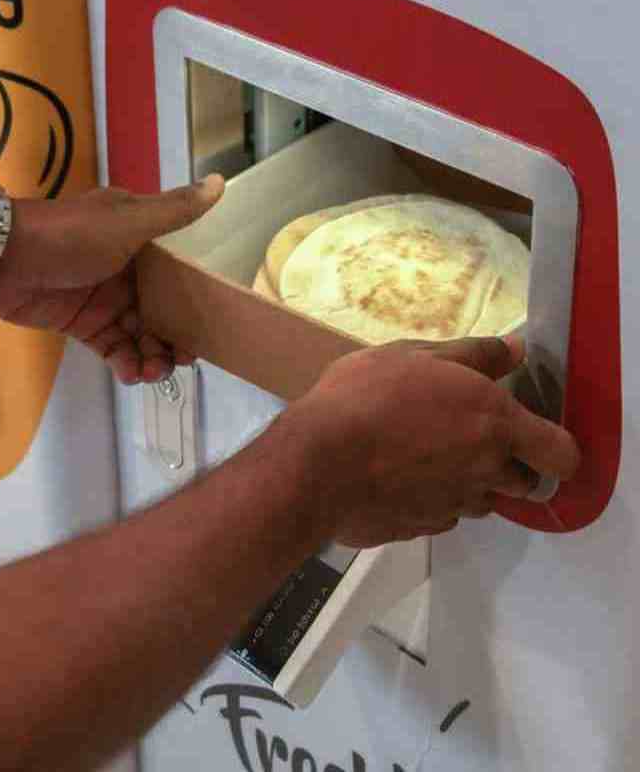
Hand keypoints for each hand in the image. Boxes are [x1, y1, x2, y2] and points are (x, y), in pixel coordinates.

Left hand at [0, 177, 224, 383]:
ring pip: (139, 333)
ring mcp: (103, 300)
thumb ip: (175, 210)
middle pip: (161, 310)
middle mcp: (125, 271)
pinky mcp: (81, 324)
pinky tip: (133, 374)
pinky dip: (125, 362)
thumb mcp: (128, 220)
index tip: (209, 325)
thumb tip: (221, 183)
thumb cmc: (72, 235)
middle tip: (184, 359)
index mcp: (140, 242)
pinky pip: (112, 347)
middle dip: (175, 337)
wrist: (3, 258)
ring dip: (152, 355)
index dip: (194, 300)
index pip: (178, 275)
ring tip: (155, 371)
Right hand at [278, 337, 580, 547]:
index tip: (530, 433)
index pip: (562, 454)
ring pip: (479, 500)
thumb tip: (514, 350)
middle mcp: (485, 471)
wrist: (315, 464)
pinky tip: (392, 479)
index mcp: (494, 424)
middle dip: (505, 464)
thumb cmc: (364, 399)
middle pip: (524, 482)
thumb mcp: (412, 356)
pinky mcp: (420, 528)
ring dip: (466, 483)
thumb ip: (472, 355)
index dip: (554, 447)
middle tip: (465, 439)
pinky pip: (438, 514)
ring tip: (421, 458)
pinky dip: (426, 499)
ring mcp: (453, 505)